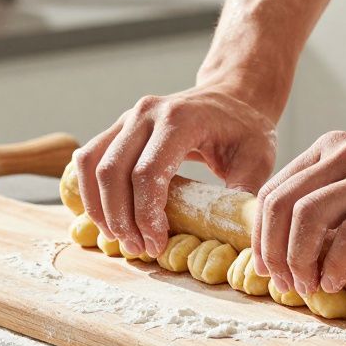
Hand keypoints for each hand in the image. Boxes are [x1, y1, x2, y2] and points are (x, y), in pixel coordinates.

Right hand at [74, 86, 278, 256]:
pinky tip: (107, 218)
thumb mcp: (257, 158)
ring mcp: (127, 118)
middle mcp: (146, 113)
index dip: (145, 214)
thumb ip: (244, 193)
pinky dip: (90, 192)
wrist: (231, 97)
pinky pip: (88, 159)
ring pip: (91, 164)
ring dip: (99, 207)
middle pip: (112, 171)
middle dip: (121, 218)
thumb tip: (235, 232)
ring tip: (120, 238)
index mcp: (180, 119)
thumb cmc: (244, 130)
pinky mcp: (117, 127)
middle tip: (139, 248)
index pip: (147, 172)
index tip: (157, 244)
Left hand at [252, 126, 345, 294]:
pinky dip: (335, 264)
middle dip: (272, 252)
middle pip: (281, 205)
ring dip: (299, 261)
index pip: (273, 191)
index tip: (268, 266)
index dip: (261, 235)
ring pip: (308, 219)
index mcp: (332, 148)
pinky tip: (337, 282)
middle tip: (286, 283)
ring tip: (310, 287)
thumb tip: (304, 243)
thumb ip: (339, 191)